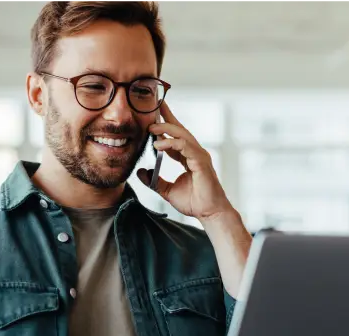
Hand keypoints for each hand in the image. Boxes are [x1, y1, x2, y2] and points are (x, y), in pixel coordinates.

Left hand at [137, 101, 233, 221]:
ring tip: (151, 128)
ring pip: (182, 135)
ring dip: (166, 129)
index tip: (152, 115)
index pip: (175, 136)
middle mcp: (194, 153)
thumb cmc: (194, 202)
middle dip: (167, 116)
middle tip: (153, 108)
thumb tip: (140, 172)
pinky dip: (171, 143)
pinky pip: (185, 147)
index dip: (164, 125)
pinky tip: (158, 144)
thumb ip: (154, 181)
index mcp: (188, 157)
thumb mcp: (167, 190)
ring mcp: (199, 156)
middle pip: (179, 129)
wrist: (209, 213)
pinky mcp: (201, 162)